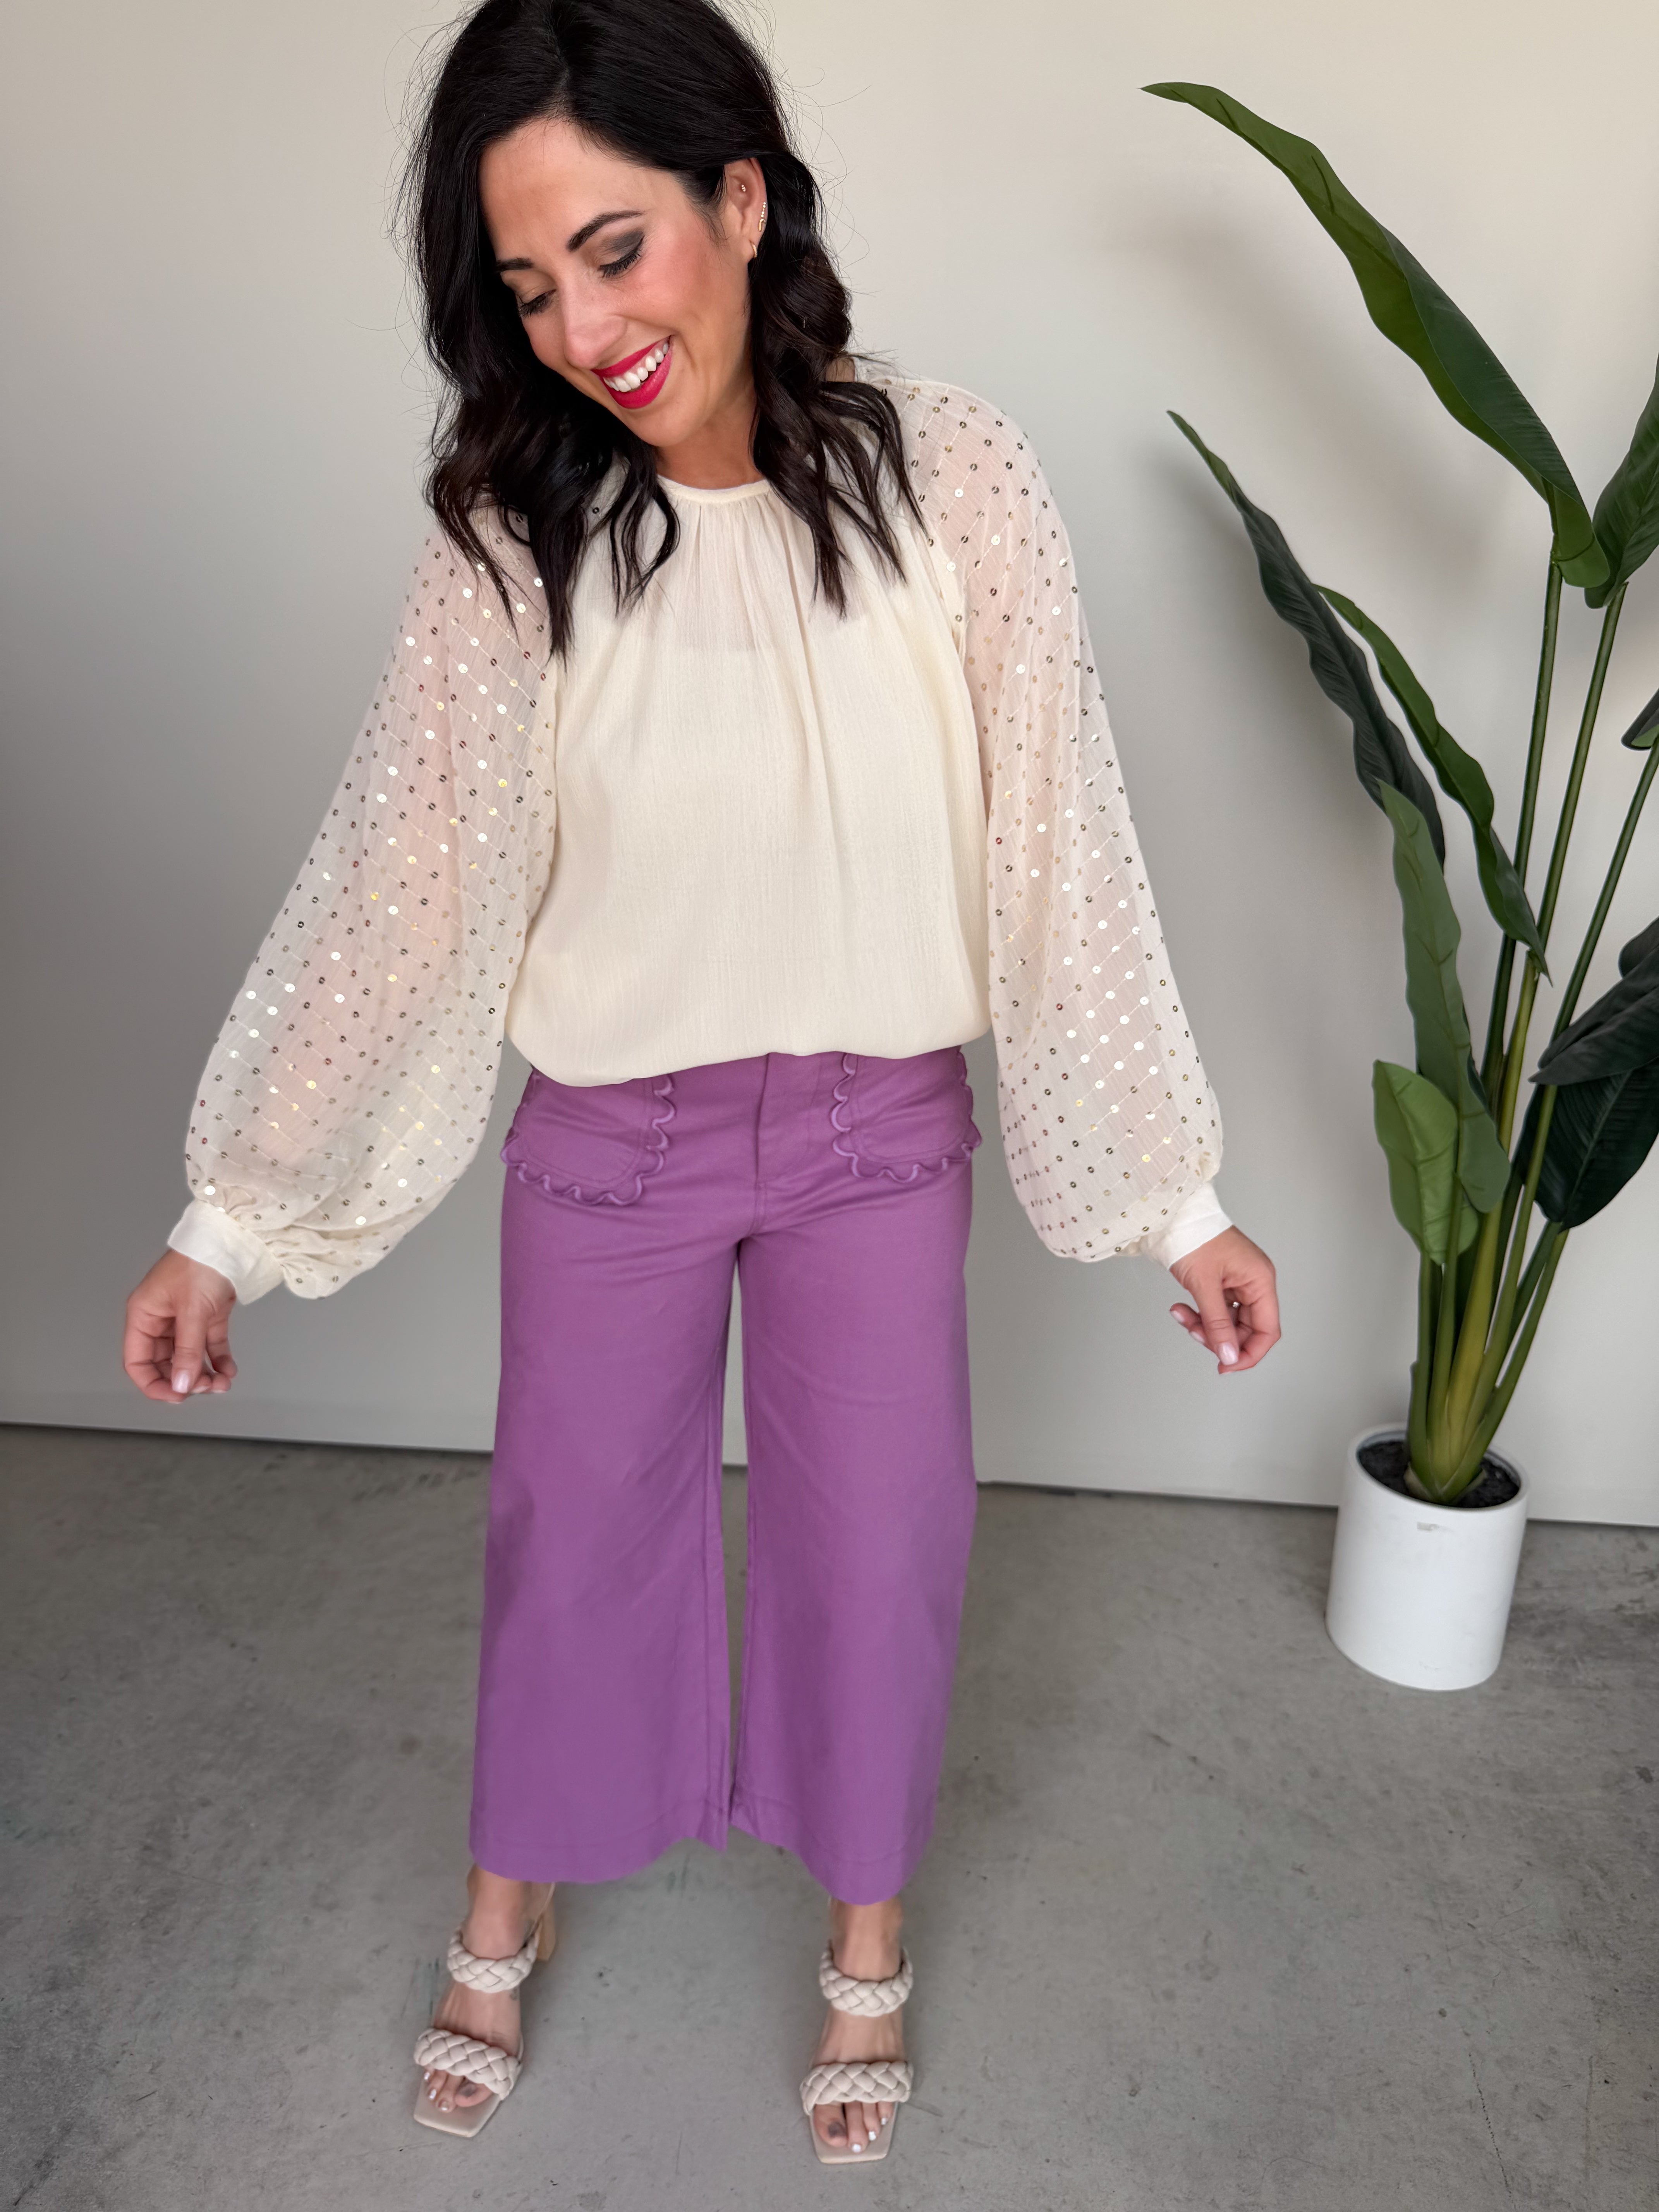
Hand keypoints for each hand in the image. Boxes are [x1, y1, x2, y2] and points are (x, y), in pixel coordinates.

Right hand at [123, 1250, 238, 1402]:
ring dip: (204, 1374)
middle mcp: (160, 1320)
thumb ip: (187, 1351)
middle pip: (165, 1364)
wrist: (229, 1240)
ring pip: (189, 1357)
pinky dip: (219, 1360)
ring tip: (223, 1382)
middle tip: (206, 1388)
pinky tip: (229, 1370)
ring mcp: (185, 1319)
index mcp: (144, 1316)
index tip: (176, 1396)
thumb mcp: (191, 1311)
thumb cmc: (200, 1263)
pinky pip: (209, 1346)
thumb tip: (182, 1385)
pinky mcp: (208, 1316)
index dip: (153, 1384)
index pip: (137, 1362)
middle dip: (185, 1380)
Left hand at [1167, 1226, 1279, 1373]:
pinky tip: (1179, 1308)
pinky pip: (1216, 1311)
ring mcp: (1238, 1283)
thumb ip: (1218, 1324)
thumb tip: (1229, 1357)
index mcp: (1260, 1281)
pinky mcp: (1222, 1283)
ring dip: (1203, 1326)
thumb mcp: (1204, 1285)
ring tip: (1180, 1314)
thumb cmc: (1194, 1238)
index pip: (1267, 1331)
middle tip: (1193, 1331)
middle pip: (1246, 1330)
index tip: (1225, 1366)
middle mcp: (1254, 1283)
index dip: (1249, 1354)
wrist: (1173, 1216)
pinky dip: (1199, 1315)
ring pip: (1228, 1323)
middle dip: (1218, 1337)